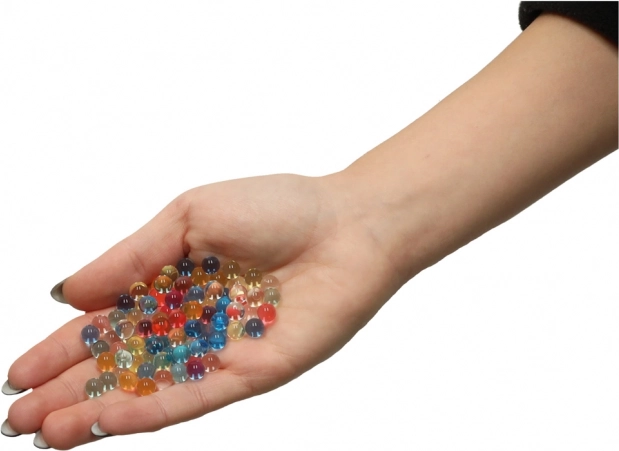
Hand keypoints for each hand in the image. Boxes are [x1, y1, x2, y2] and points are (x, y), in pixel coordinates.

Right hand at [4, 174, 401, 448]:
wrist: (350, 225)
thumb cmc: (276, 207)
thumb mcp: (189, 217)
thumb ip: (130, 257)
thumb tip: (65, 292)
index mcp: (175, 280)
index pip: (108, 321)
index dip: (62, 346)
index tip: (17, 371)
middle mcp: (194, 321)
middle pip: (122, 363)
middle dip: (70, 389)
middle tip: (18, 418)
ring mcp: (222, 350)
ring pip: (152, 389)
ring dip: (100, 411)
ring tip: (47, 434)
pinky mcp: (254, 372)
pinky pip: (197, 396)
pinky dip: (153, 410)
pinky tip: (109, 421)